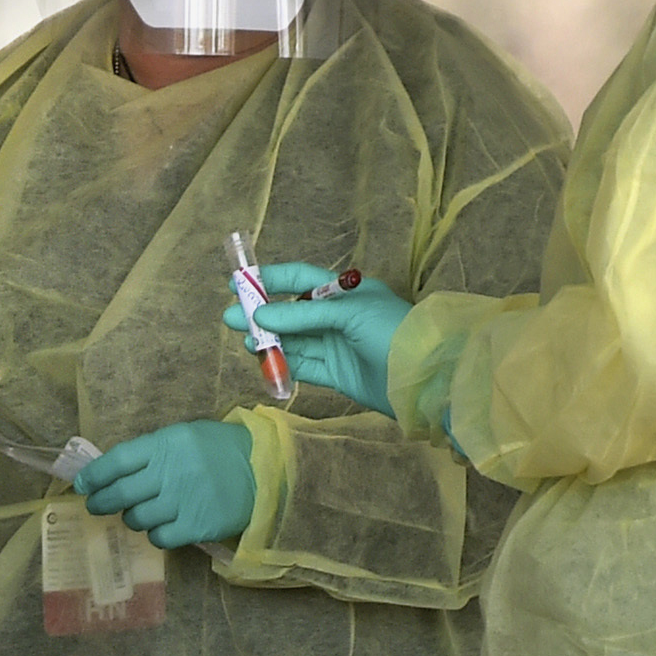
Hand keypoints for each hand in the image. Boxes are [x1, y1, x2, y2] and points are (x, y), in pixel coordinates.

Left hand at [74, 418, 258, 549]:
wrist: (265, 471)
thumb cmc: (220, 449)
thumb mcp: (185, 436)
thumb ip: (151, 451)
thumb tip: (112, 470)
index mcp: (165, 444)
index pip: (116, 461)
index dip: (93, 475)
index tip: (81, 484)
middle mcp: (170, 473)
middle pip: (120, 493)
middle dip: (101, 501)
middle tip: (95, 505)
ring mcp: (182, 502)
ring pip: (136, 518)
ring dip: (130, 518)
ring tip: (136, 513)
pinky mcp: (195, 527)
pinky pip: (159, 537)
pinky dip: (154, 534)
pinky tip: (160, 526)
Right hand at [223, 261, 412, 416]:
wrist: (426, 376)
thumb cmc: (392, 331)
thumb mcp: (348, 314)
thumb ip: (302, 317)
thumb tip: (259, 317)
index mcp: (346, 292)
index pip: (302, 279)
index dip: (272, 279)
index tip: (239, 282)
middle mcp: (340, 317)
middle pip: (293, 312)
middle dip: (262, 315)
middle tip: (230, 318)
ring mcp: (338, 346)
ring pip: (295, 341)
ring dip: (270, 341)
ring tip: (247, 342)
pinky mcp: (338, 374)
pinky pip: (304, 367)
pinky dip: (284, 365)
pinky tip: (264, 361)